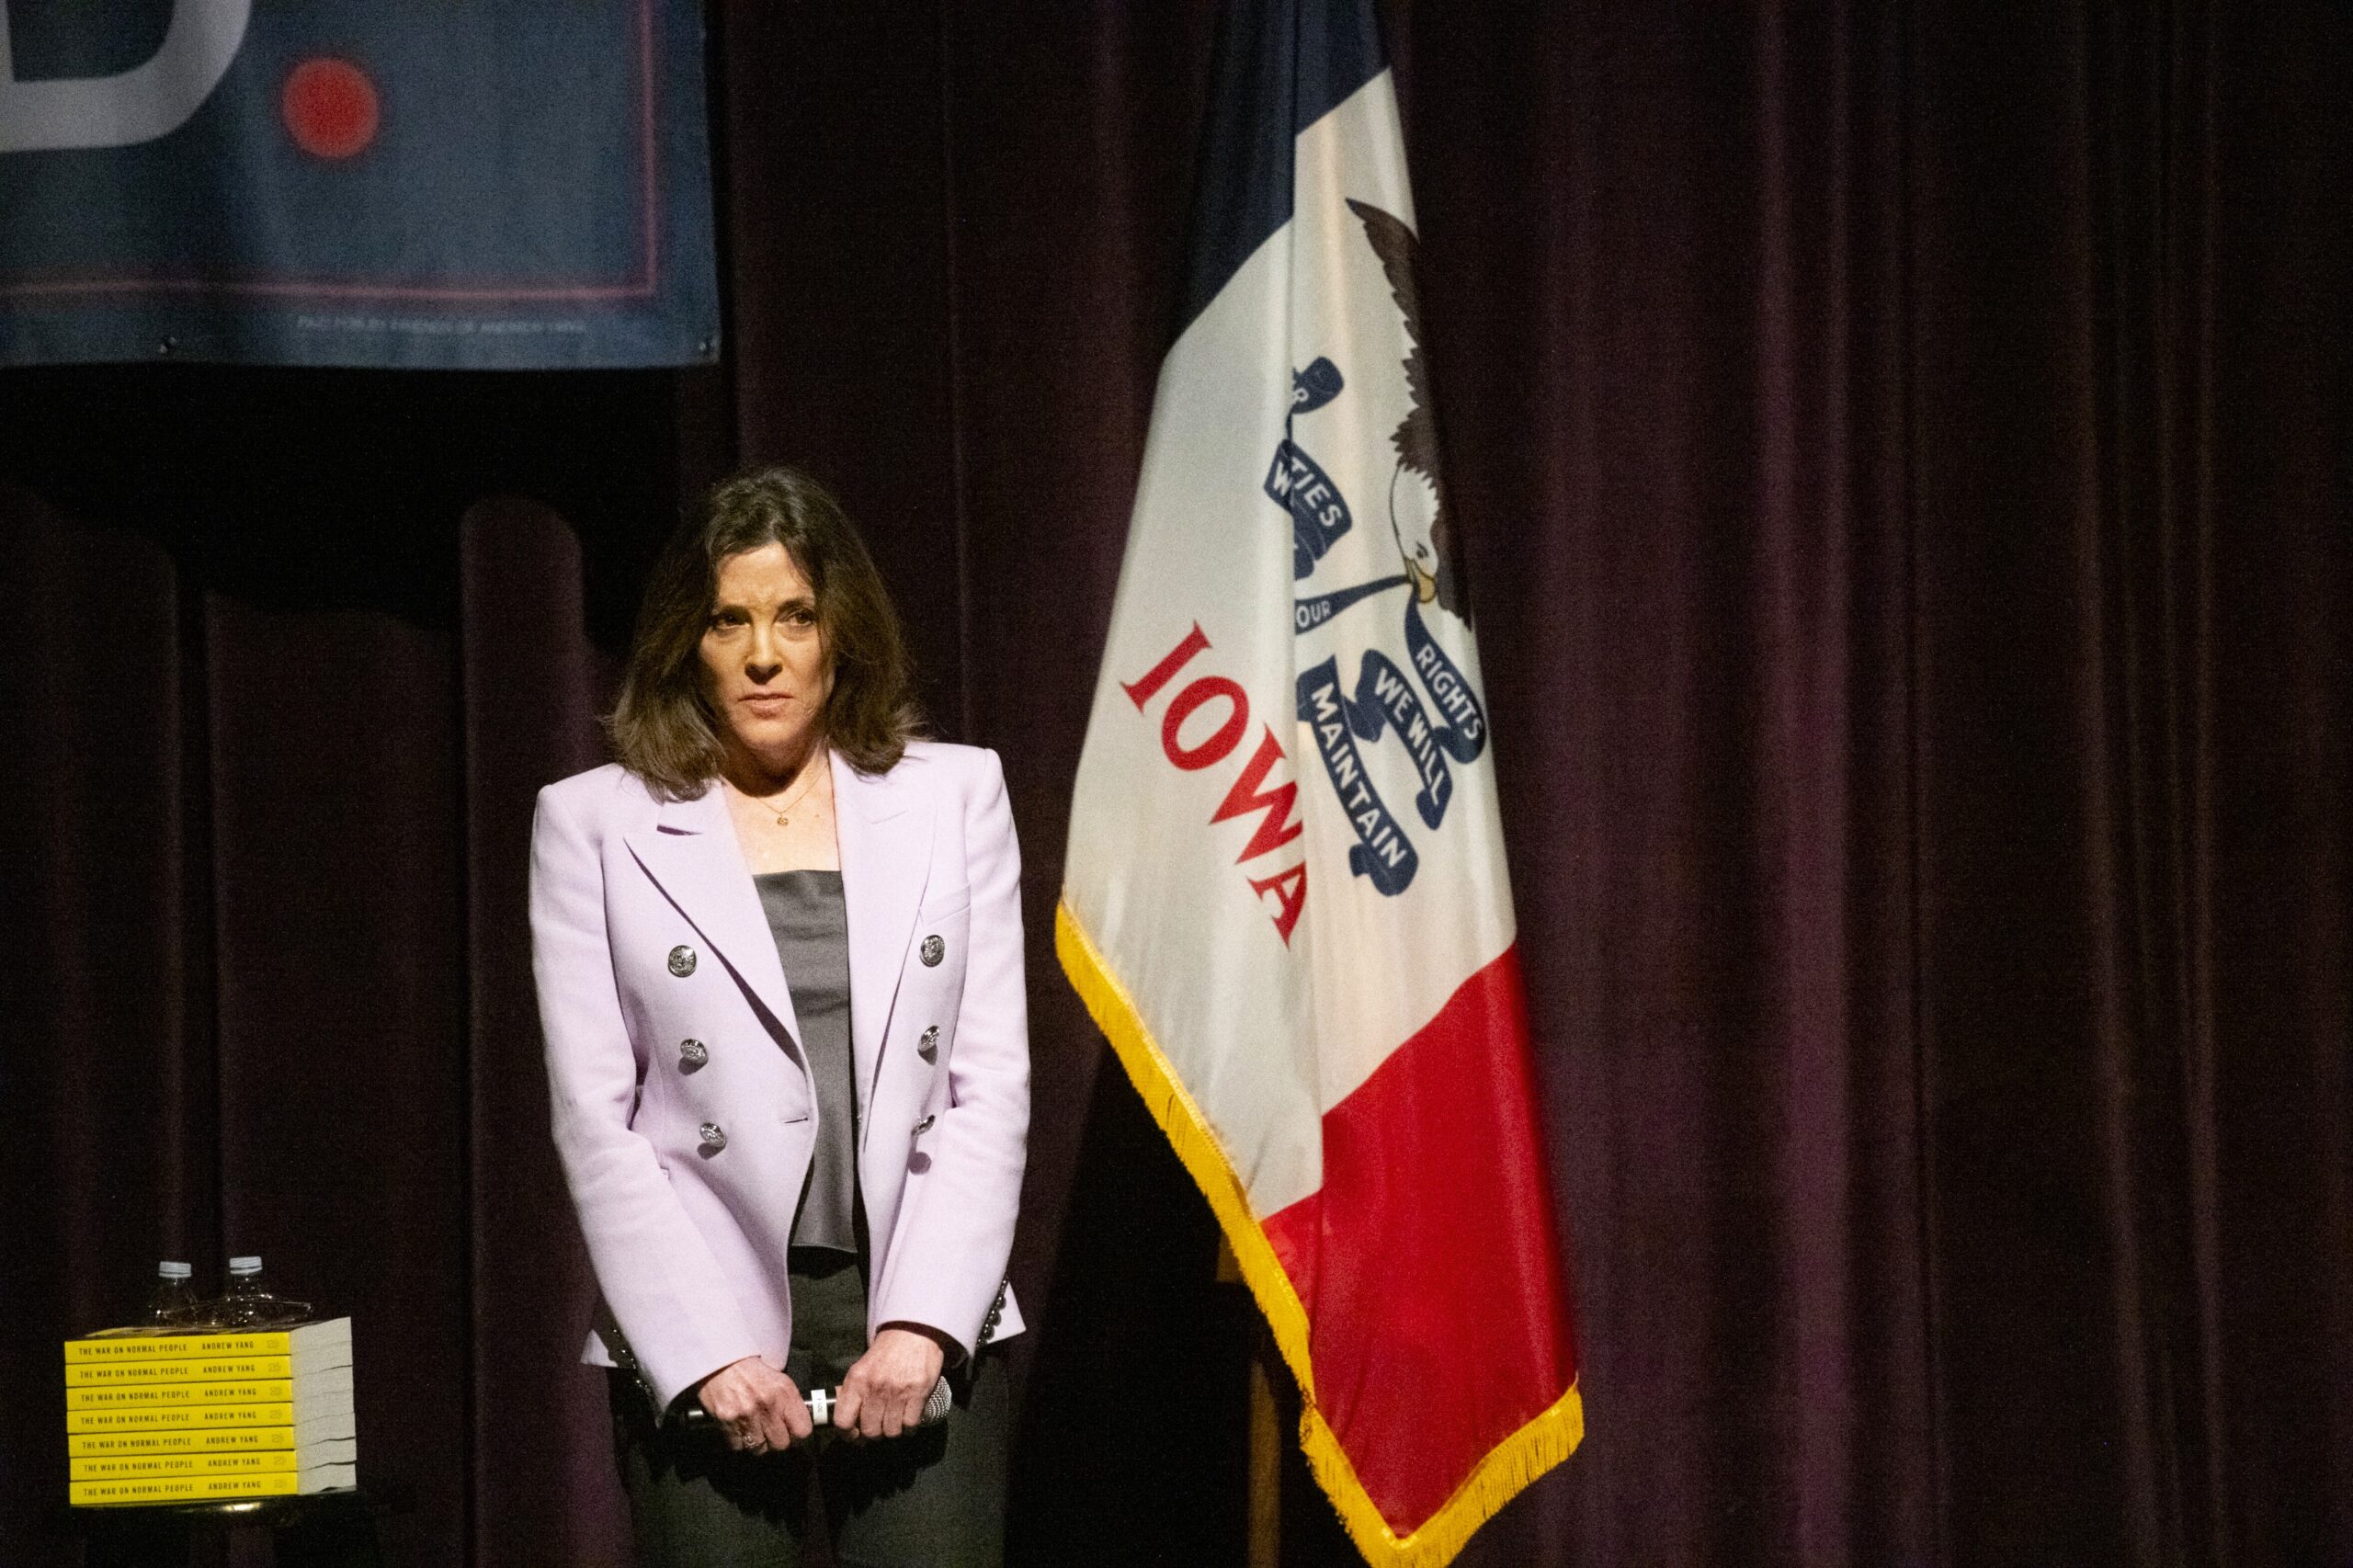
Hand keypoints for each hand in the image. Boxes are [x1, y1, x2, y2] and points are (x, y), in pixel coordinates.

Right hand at [697, 1356, 812, 1452]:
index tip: (792, 1433)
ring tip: (752, 1429)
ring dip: (756, 1442)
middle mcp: (768, 1405)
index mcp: (784, 1393)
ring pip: (759, 1448)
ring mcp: (747, 1415)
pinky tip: (738, 1428)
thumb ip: (789, 1402)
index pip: (803, 1430)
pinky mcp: (727, 1421)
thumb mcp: (779, 1379)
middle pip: (781, 1444)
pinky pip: (737, 1446)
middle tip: (770, 1432)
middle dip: (776, 1441)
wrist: (721, 1362)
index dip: (797, 1434)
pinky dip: (738, 1441)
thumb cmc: (751, 1371)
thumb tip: (797, 1424)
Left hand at [832, 1326, 947, 1439]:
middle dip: (874, 1435)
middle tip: (879, 1427)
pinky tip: (909, 1420)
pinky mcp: (918, 1393)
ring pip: (891, 1432)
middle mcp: (875, 1388)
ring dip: (893, 1432)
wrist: (913, 1333)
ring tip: (895, 1422)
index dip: (848, 1435)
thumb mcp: (861, 1368)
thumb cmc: (886, 1353)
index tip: (855, 1437)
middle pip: (870, 1431)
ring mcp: (897, 1392)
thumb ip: (853, 1393)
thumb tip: (848, 1421)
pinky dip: (910, 1428)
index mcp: (856, 1381)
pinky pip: (910, 1425)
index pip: (843, 1421)